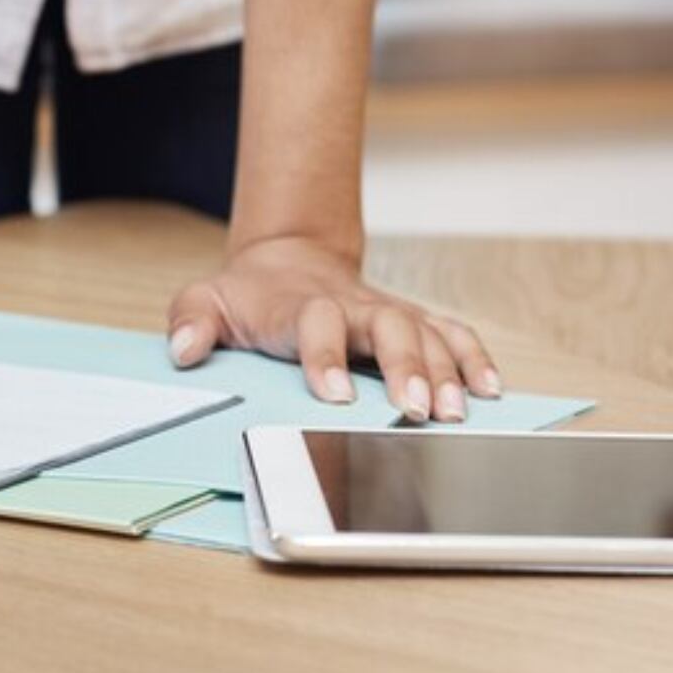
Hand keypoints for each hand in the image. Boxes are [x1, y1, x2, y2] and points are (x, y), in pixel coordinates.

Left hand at [166, 236, 500, 422]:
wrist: (287, 260)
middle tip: (415, 409)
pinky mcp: (412, 323)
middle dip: (406, 366)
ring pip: (428, 334)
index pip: (316, 324)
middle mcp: (353, 308)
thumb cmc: (248, 294)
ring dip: (446, 371)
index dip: (326, 356)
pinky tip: (490, 392)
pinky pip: (452, 335)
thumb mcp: (206, 300)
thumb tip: (182, 350)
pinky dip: (474, 359)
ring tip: (456, 412)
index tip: (334, 395)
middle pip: (389, 327)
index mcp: (302, 307)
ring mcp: (387, 314)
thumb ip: (191, 321)